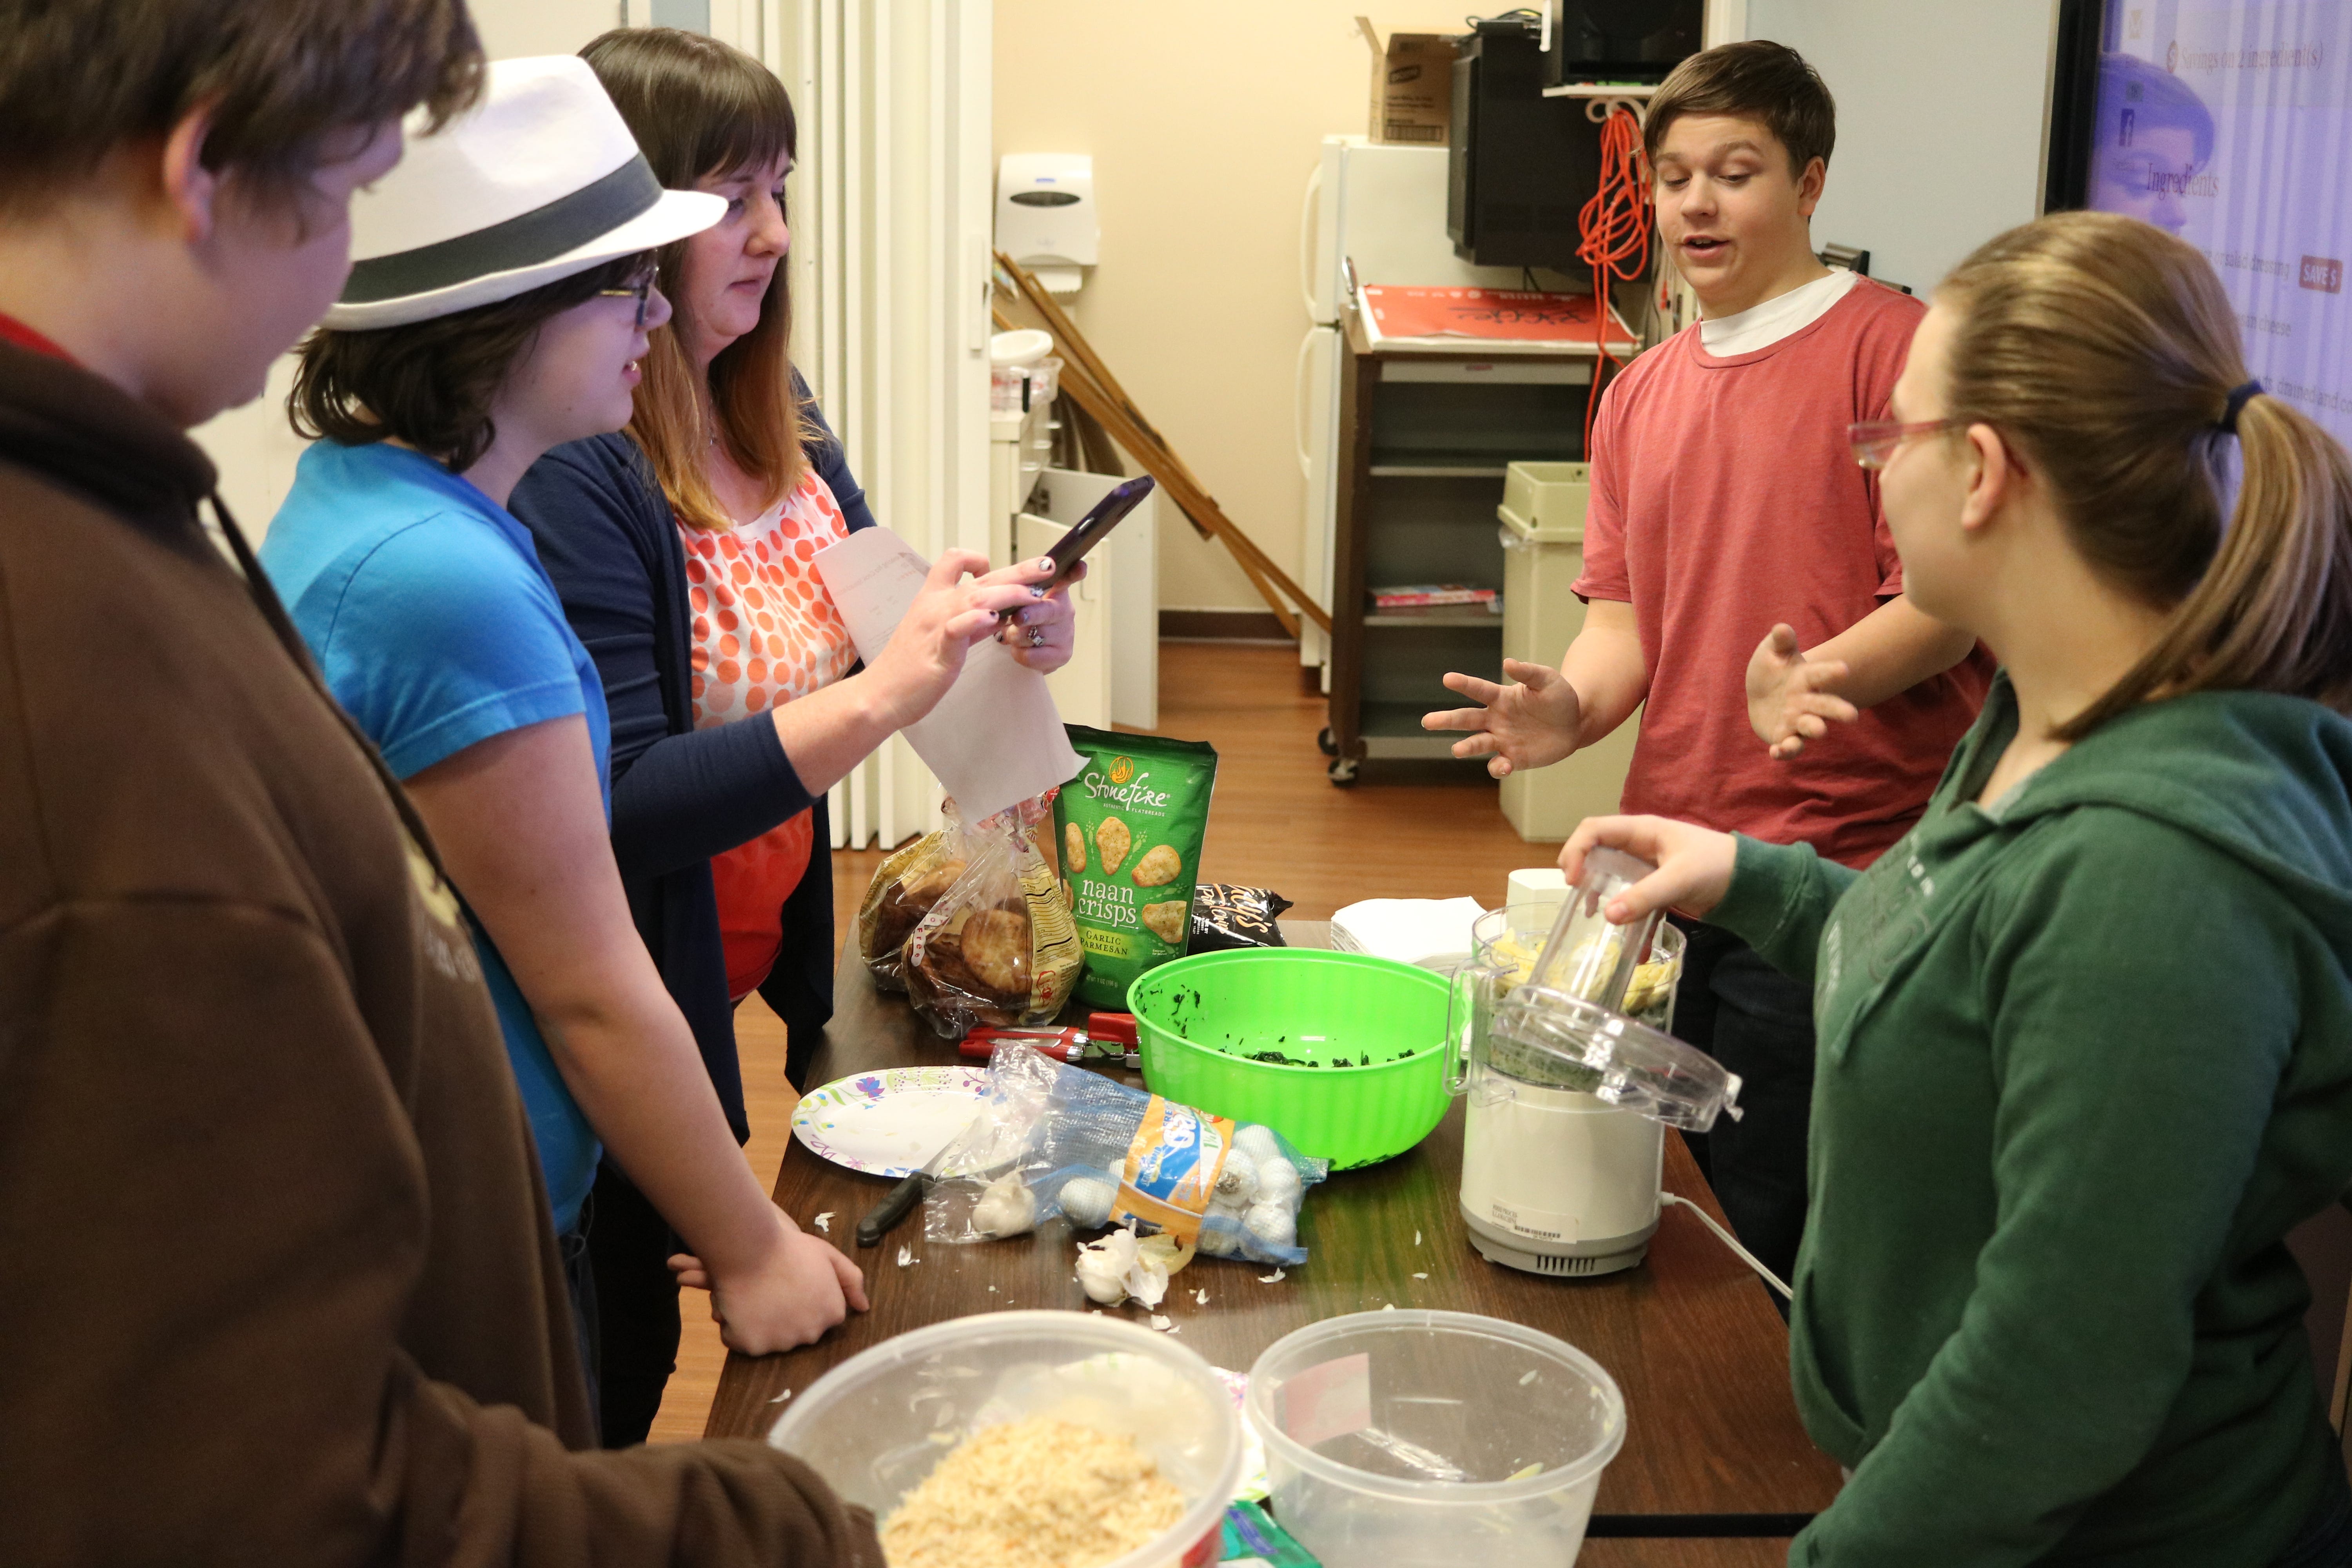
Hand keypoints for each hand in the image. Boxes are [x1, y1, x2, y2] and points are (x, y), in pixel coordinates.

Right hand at [669, 1220, 869, 1355]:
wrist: (751, 1248)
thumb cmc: (790, 1249)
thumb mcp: (829, 1257)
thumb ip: (851, 1281)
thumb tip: (864, 1307)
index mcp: (832, 1314)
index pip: (824, 1317)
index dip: (808, 1302)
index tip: (795, 1287)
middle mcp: (811, 1334)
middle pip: (800, 1331)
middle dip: (789, 1317)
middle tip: (774, 1292)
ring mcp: (782, 1343)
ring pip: (774, 1339)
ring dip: (765, 1326)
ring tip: (756, 1298)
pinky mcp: (752, 1346)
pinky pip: (746, 1344)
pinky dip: (740, 1332)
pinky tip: (739, 1309)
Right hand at [866, 551, 1054, 727]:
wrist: (882, 693)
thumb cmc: (909, 666)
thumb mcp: (941, 636)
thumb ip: (969, 622)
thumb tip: (995, 613)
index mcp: (932, 598)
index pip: (952, 561)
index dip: (977, 559)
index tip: (995, 569)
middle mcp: (934, 605)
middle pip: (980, 578)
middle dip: (1018, 570)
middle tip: (1048, 566)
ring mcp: (935, 626)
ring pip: (974, 598)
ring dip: (1008, 593)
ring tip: (1032, 592)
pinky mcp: (938, 651)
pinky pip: (956, 629)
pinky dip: (974, 621)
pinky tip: (994, 619)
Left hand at [997, 560, 1082, 672]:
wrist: (1028, 651)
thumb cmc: (1021, 621)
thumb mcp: (1018, 600)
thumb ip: (1015, 585)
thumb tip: (989, 564)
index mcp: (1055, 591)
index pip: (1066, 578)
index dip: (1073, 573)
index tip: (1080, 566)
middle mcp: (1065, 610)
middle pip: (1047, 611)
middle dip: (1030, 614)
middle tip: (1018, 617)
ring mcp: (1067, 633)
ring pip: (1035, 634)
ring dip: (1015, 637)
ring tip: (1012, 635)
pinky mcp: (1063, 654)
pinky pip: (1033, 655)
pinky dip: (1020, 653)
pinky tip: (1020, 649)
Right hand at [1421, 659, 1582, 778]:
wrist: (1575, 724)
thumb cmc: (1559, 697)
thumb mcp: (1548, 680)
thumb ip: (1529, 672)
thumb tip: (1508, 663)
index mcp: (1501, 698)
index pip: (1478, 690)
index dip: (1463, 684)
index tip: (1447, 678)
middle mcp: (1496, 719)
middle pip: (1466, 719)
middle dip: (1446, 720)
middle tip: (1427, 721)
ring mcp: (1502, 740)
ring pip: (1477, 743)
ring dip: (1466, 747)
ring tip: (1457, 750)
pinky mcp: (1513, 758)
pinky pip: (1498, 764)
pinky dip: (1497, 767)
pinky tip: (1502, 765)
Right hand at [1560, 814, 1738, 923]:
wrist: (1753, 883)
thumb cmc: (1717, 866)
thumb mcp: (1679, 879)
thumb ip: (1644, 897)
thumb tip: (1607, 916)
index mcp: (1642, 831)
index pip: (1594, 829)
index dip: (1576, 849)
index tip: (1571, 880)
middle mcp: (1640, 846)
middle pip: (1598, 852)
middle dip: (1583, 873)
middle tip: (1577, 898)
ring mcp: (1649, 868)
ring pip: (1614, 879)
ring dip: (1603, 899)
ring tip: (1595, 920)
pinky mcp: (1660, 889)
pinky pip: (1638, 904)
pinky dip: (1635, 924)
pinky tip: (1638, 952)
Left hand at [1746, 624, 1857, 760]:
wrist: (1761, 694)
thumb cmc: (1772, 670)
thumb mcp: (1773, 653)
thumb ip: (1780, 642)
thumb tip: (1781, 628)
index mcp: (1807, 678)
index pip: (1822, 674)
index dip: (1832, 672)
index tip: (1844, 669)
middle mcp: (1806, 701)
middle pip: (1825, 705)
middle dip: (1837, 710)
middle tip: (1852, 716)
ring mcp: (1797, 721)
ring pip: (1810, 727)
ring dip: (1815, 728)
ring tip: (1820, 730)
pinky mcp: (1784, 737)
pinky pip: (1788, 746)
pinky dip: (1785, 750)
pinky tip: (1775, 752)